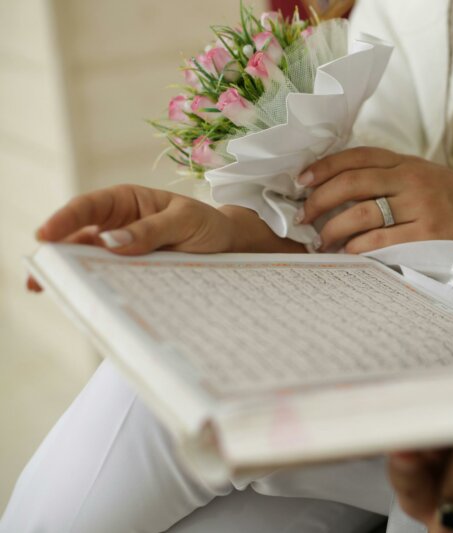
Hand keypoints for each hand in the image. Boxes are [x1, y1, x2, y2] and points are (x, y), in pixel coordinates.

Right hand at [28, 184, 302, 290]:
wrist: (231, 246)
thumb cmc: (209, 224)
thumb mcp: (187, 221)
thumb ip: (153, 230)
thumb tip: (112, 242)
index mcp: (127, 201)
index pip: (88, 207)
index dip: (64, 220)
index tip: (46, 235)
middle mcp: (117, 224)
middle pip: (77, 236)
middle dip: (56, 253)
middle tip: (40, 274)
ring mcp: (121, 250)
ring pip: (86, 260)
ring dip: (69, 274)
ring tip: (48, 290)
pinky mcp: (131, 272)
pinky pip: (108, 279)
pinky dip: (95, 288)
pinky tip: (83, 300)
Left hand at [296, 148, 452, 252]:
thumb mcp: (423, 177)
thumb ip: (388, 177)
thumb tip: (338, 187)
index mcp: (407, 162)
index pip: (357, 156)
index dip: (324, 166)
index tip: (301, 181)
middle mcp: (411, 180)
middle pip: (352, 182)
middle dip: (319, 199)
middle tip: (303, 216)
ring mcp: (420, 207)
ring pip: (361, 214)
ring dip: (333, 230)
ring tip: (321, 241)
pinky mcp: (426, 236)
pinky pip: (380, 241)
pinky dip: (356, 248)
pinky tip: (346, 254)